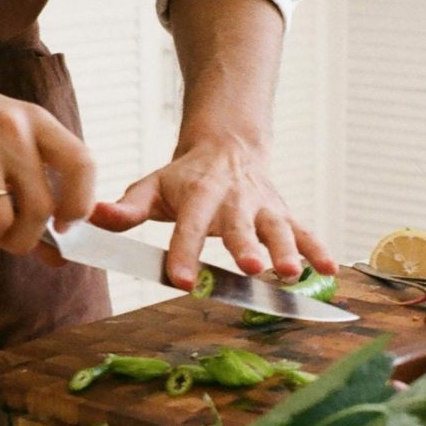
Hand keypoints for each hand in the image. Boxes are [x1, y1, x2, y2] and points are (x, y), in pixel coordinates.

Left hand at [88, 137, 337, 289]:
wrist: (229, 145)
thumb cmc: (185, 176)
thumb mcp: (152, 185)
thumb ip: (127, 207)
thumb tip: (94, 218)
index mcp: (198, 194)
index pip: (189, 227)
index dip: (185, 253)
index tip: (181, 280)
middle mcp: (235, 200)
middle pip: (241, 226)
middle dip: (247, 247)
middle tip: (253, 268)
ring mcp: (264, 207)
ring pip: (279, 228)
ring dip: (289, 251)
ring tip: (292, 274)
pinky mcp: (284, 213)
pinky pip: (305, 232)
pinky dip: (319, 250)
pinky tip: (331, 272)